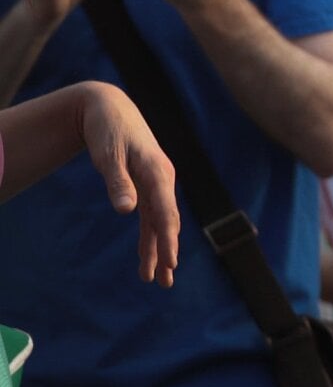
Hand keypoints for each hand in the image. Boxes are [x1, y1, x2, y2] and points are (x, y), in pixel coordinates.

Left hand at [77, 82, 179, 286]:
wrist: (109, 106)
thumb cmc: (107, 129)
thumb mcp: (107, 154)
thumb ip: (118, 182)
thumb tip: (127, 211)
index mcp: (157, 172)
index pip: (165, 212)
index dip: (167, 239)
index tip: (169, 263)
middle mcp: (162, 179)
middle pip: (167, 221)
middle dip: (166, 251)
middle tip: (165, 280)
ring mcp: (156, 182)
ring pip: (160, 222)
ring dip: (158, 249)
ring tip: (156, 278)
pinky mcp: (146, 183)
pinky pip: (151, 214)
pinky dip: (150, 235)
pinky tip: (148, 254)